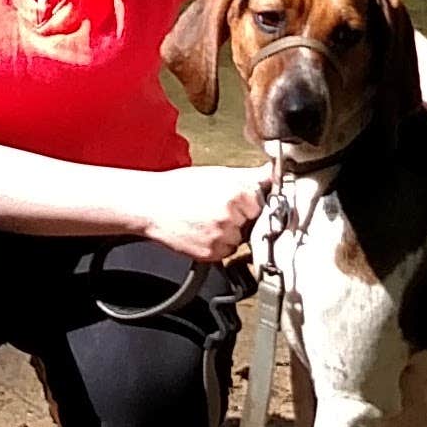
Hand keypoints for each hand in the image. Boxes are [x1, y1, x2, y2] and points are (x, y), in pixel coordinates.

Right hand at [142, 161, 267, 268]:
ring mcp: (222, 236)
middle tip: (214, 208)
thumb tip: (275, 172)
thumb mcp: (218, 174)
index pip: (262, 203)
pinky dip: (217, 245)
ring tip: (205, 219)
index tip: (231, 200)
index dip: (248, 202)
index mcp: (238, 191)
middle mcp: (233, 215)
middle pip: (252, 223)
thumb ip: (251, 175)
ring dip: (228, 233)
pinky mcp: (211, 253)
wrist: (150, 205)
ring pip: (239, 239)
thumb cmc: (180, 187)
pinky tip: (201, 231)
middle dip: (239, 218)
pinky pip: (225, 252)